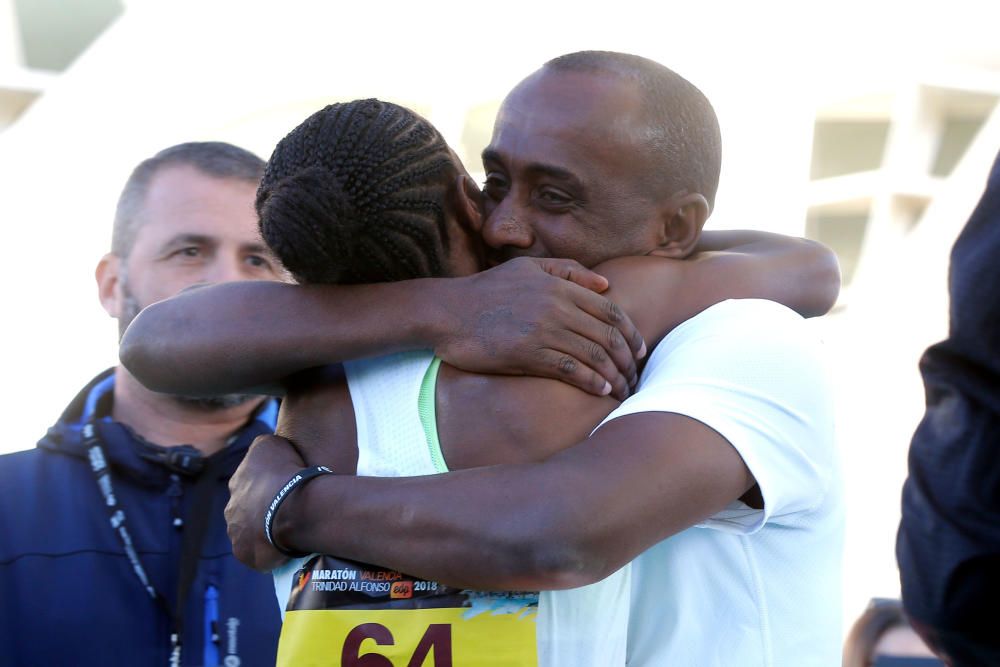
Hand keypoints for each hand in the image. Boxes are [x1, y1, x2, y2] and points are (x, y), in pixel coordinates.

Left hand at [226, 434, 304, 570]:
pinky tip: (285, 547)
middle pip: (247, 511)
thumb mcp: (271, 444)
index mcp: (237, 482)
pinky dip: (269, 551)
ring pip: (249, 533)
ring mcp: (236, 533)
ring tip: (287, 531)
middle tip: (287, 511)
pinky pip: (257, 553)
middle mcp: (231, 508)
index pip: (250, 484)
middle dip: (263, 511)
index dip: (268, 486)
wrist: (291, 507)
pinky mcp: (245, 554)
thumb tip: (265, 453)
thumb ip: (263, 449)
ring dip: (264, 532)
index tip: (285, 488)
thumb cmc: (285, 473)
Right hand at [435, 257, 645, 399]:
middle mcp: (557, 306)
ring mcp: (543, 330)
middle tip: (636, 375)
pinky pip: (570, 368)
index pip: (610, 310)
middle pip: (608, 334)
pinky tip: (601, 390)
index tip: (640, 351)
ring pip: (594, 353)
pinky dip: (591, 380)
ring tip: (623, 389)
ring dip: (614, 374)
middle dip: (628, 358)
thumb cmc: (487, 291)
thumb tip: (606, 284)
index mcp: (560, 285)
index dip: (631, 333)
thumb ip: (568, 270)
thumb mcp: (528, 268)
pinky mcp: (528, 353)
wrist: (448, 311)